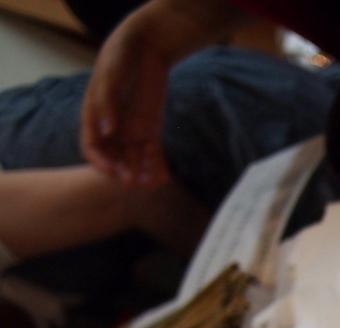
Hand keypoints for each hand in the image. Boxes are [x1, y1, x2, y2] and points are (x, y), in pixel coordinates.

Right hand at [80, 0, 240, 185]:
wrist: (144, 48)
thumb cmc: (120, 59)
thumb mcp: (111, 78)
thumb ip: (108, 104)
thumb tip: (108, 130)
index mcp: (94, 117)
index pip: (92, 147)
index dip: (100, 162)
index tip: (111, 171)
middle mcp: (112, 128)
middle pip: (114, 158)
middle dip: (122, 172)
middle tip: (132, 182)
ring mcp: (131, 130)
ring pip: (134, 159)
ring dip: (140, 172)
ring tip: (150, 184)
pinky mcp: (150, 129)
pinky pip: (152, 153)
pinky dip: (157, 165)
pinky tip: (164, 178)